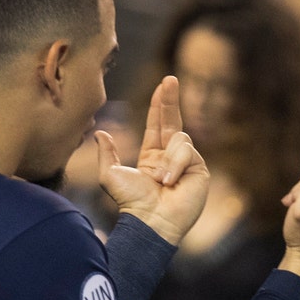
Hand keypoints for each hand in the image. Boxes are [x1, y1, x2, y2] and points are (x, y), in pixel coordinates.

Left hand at [98, 76, 208, 244]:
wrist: (150, 220)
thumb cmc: (130, 202)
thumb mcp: (110, 175)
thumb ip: (106, 153)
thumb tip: (100, 133)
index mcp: (152, 156)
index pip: (157, 124)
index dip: (160, 105)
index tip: (162, 85)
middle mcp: (171, 157)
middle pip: (173, 121)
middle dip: (171, 99)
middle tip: (170, 79)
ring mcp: (187, 163)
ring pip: (179, 138)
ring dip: (168, 158)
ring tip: (162, 180)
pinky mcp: (199, 170)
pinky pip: (188, 152)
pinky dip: (177, 164)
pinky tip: (171, 182)